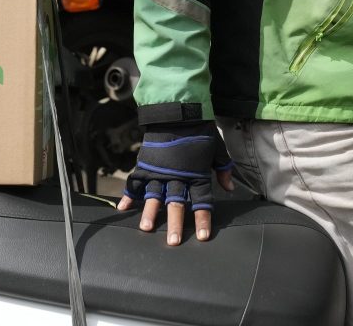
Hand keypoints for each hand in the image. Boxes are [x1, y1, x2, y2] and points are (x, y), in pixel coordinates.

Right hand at [116, 121, 234, 244]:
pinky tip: (122, 208)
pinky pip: (135, 182)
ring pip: (153, 196)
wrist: (177, 111)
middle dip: (175, 223)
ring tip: (146, 228)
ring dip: (150, 213)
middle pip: (176, 203)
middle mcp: (177, 176)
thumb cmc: (198, 129)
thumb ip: (222, 168)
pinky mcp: (145, 164)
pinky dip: (128, 195)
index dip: (202, 219)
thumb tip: (230, 188)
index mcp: (196, 174)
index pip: (202, 201)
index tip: (203, 236)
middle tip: (173, 241)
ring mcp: (159, 171)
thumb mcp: (216, 147)